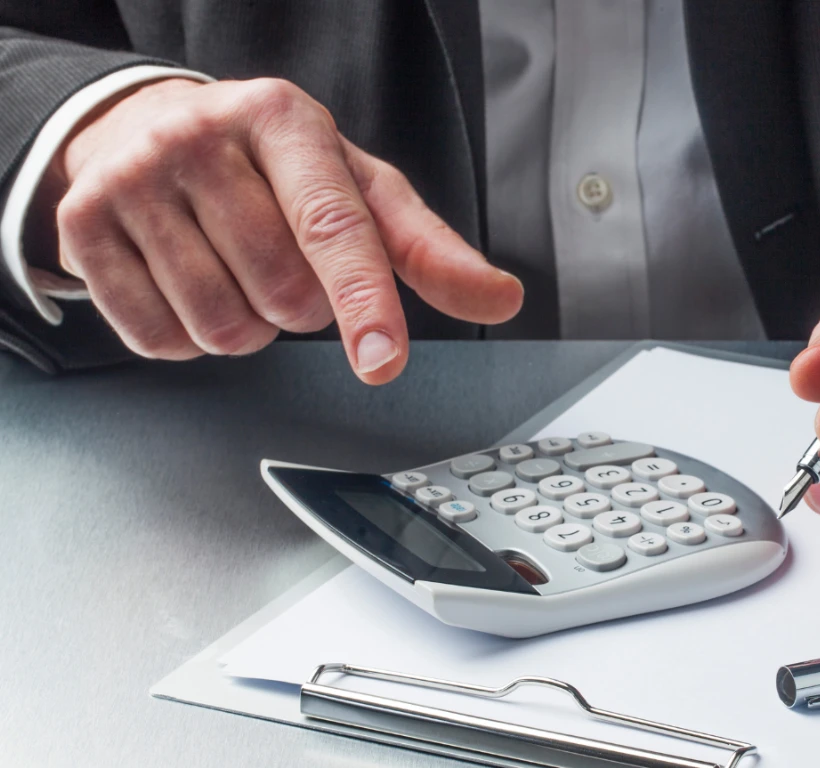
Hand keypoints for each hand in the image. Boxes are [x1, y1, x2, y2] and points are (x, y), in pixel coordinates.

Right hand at [35, 77, 521, 382]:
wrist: (153, 130)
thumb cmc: (274, 169)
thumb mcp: (359, 190)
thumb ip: (428, 251)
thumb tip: (500, 297)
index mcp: (284, 121)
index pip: (332, 226)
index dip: (364, 301)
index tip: (382, 358)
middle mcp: (202, 139)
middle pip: (283, 294)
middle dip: (301, 307)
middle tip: (283, 262)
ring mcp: (134, 180)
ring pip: (222, 327)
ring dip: (248, 327)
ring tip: (237, 271)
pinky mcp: (83, 227)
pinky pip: (161, 340)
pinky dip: (189, 337)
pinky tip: (189, 284)